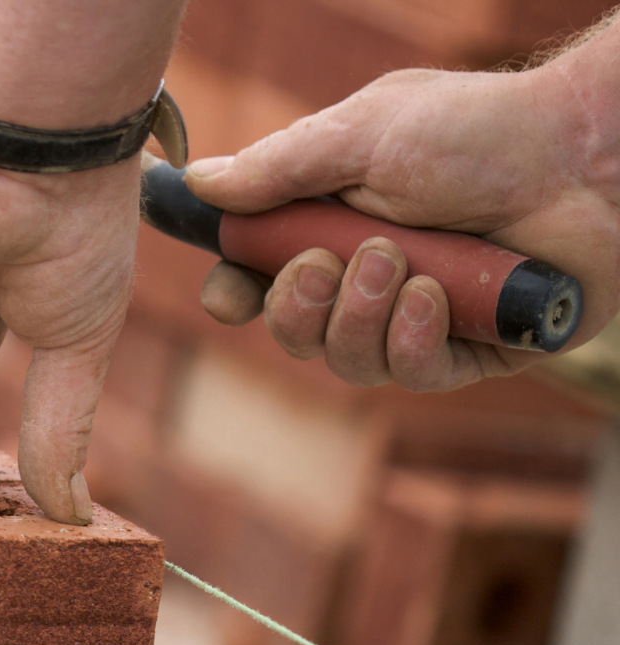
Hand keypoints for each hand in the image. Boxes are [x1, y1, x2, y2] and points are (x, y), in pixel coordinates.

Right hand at [186, 59, 619, 390]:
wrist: (584, 155)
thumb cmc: (478, 131)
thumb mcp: (360, 137)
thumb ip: (276, 168)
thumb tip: (200, 184)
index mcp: (334, 224)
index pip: (261, 277)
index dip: (236, 294)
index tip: (228, 296)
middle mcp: (372, 276)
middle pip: (295, 332)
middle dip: (297, 308)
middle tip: (322, 263)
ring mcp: (422, 318)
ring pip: (348, 362)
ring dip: (358, 318)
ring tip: (397, 263)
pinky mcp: (475, 351)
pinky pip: (415, 376)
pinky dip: (414, 340)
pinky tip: (434, 296)